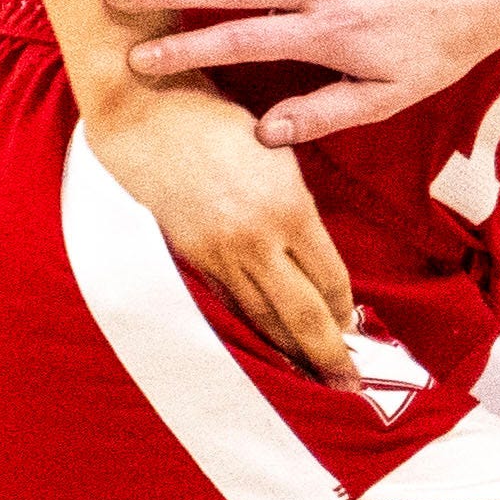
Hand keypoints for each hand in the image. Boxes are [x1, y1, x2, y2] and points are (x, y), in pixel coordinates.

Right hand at [82, 83, 354, 380]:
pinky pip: (229, 305)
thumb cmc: (216, 122)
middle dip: (328, 354)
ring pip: (262, 318)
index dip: (346, 311)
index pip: (330, 280)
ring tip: (311, 377)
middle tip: (348, 385)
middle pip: (302, 315)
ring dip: (289, 352)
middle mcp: (256, 241)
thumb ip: (297, 209)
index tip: (354, 328)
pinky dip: (251, 330)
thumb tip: (312, 258)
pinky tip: (264, 346)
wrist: (145, 114)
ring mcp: (219, 254)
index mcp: (288, 210)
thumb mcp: (276, 156)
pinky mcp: (190, 258)